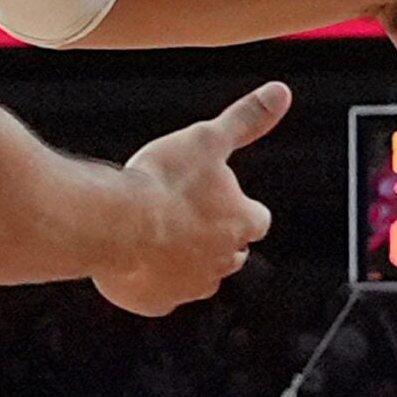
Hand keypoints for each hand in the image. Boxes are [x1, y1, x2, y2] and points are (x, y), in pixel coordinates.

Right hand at [96, 82, 288, 315]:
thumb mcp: (208, 138)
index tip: (221, 199)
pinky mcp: (158, 303)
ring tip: (156, 236)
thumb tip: (280, 93)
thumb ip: (246, 119)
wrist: (116, 223)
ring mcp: (191, 286)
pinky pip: (161, 296)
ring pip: (198, 278)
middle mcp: (224, 260)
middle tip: (183, 216)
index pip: (257, 220)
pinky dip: (152, 283)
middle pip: (232, 253)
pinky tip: (134, 260)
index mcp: (241, 221)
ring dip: (184, 261)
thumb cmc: (163, 181)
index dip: (240, 209)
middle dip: (214, 238)